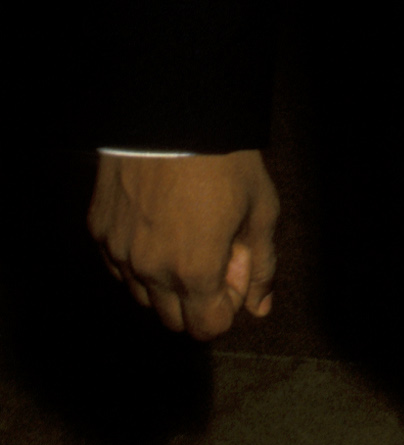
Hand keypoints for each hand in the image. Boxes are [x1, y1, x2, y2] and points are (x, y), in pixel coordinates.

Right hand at [88, 150, 279, 337]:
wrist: (174, 116)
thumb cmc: (225, 162)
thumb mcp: (261, 210)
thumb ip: (261, 265)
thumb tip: (260, 307)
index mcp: (194, 272)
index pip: (206, 328)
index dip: (227, 306)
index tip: (234, 272)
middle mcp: (150, 271)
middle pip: (173, 319)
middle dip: (197, 299)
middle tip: (212, 254)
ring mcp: (119, 252)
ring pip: (142, 295)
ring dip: (165, 282)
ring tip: (185, 236)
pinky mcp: (100, 231)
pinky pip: (118, 266)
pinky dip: (138, 260)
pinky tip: (158, 227)